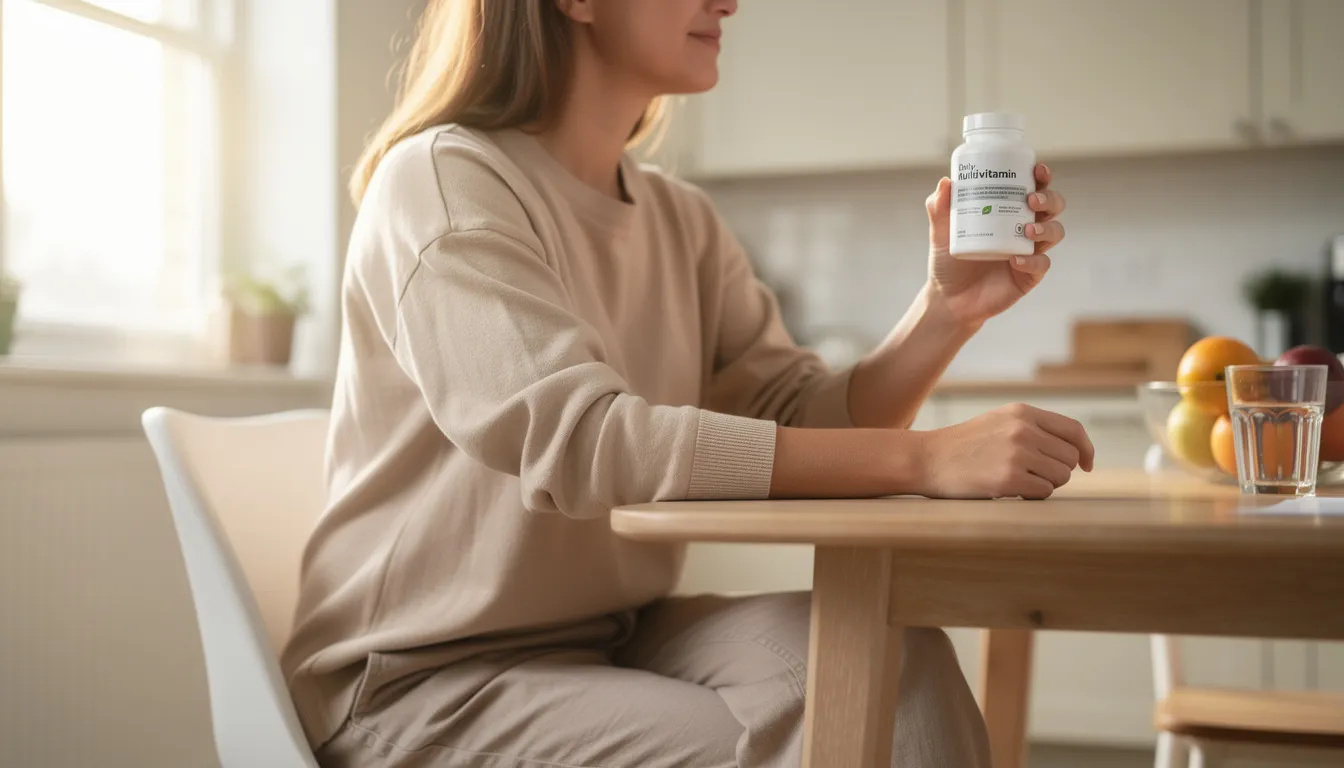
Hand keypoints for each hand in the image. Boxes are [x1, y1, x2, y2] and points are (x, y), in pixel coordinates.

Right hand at [913, 403, 1094, 499]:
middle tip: (1035, 476)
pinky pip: (1043, 492)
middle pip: (1069, 457)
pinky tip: (1010, 490)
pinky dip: (1033, 495)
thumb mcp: (998, 422)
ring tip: (1019, 481)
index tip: (1087, 465)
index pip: (1073, 430)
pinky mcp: (1008, 479)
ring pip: (1060, 477)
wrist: (926, 459)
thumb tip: (1074, 451)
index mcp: (1022, 413)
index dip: (1086, 450)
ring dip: (1046, 484)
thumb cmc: (963, 445)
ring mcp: (1016, 454)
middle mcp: (1023, 430)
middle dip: (1059, 471)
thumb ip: (1033, 427)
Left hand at [925, 164, 1066, 326]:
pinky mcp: (1028, 276)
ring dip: (1046, 228)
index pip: (1033, 188)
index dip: (1041, 176)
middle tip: (1032, 199)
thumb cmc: (948, 260)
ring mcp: (1029, 252)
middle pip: (1053, 207)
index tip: (1037, 169)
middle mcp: (1024, 228)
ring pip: (1054, 233)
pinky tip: (1016, 260)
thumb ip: (939, 207)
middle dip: (1049, 199)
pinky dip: (1032, 261)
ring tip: (1027, 229)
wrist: (948, 297)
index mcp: (1009, 211)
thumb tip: (945, 182)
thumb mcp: (941, 231)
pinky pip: (1041, 265)